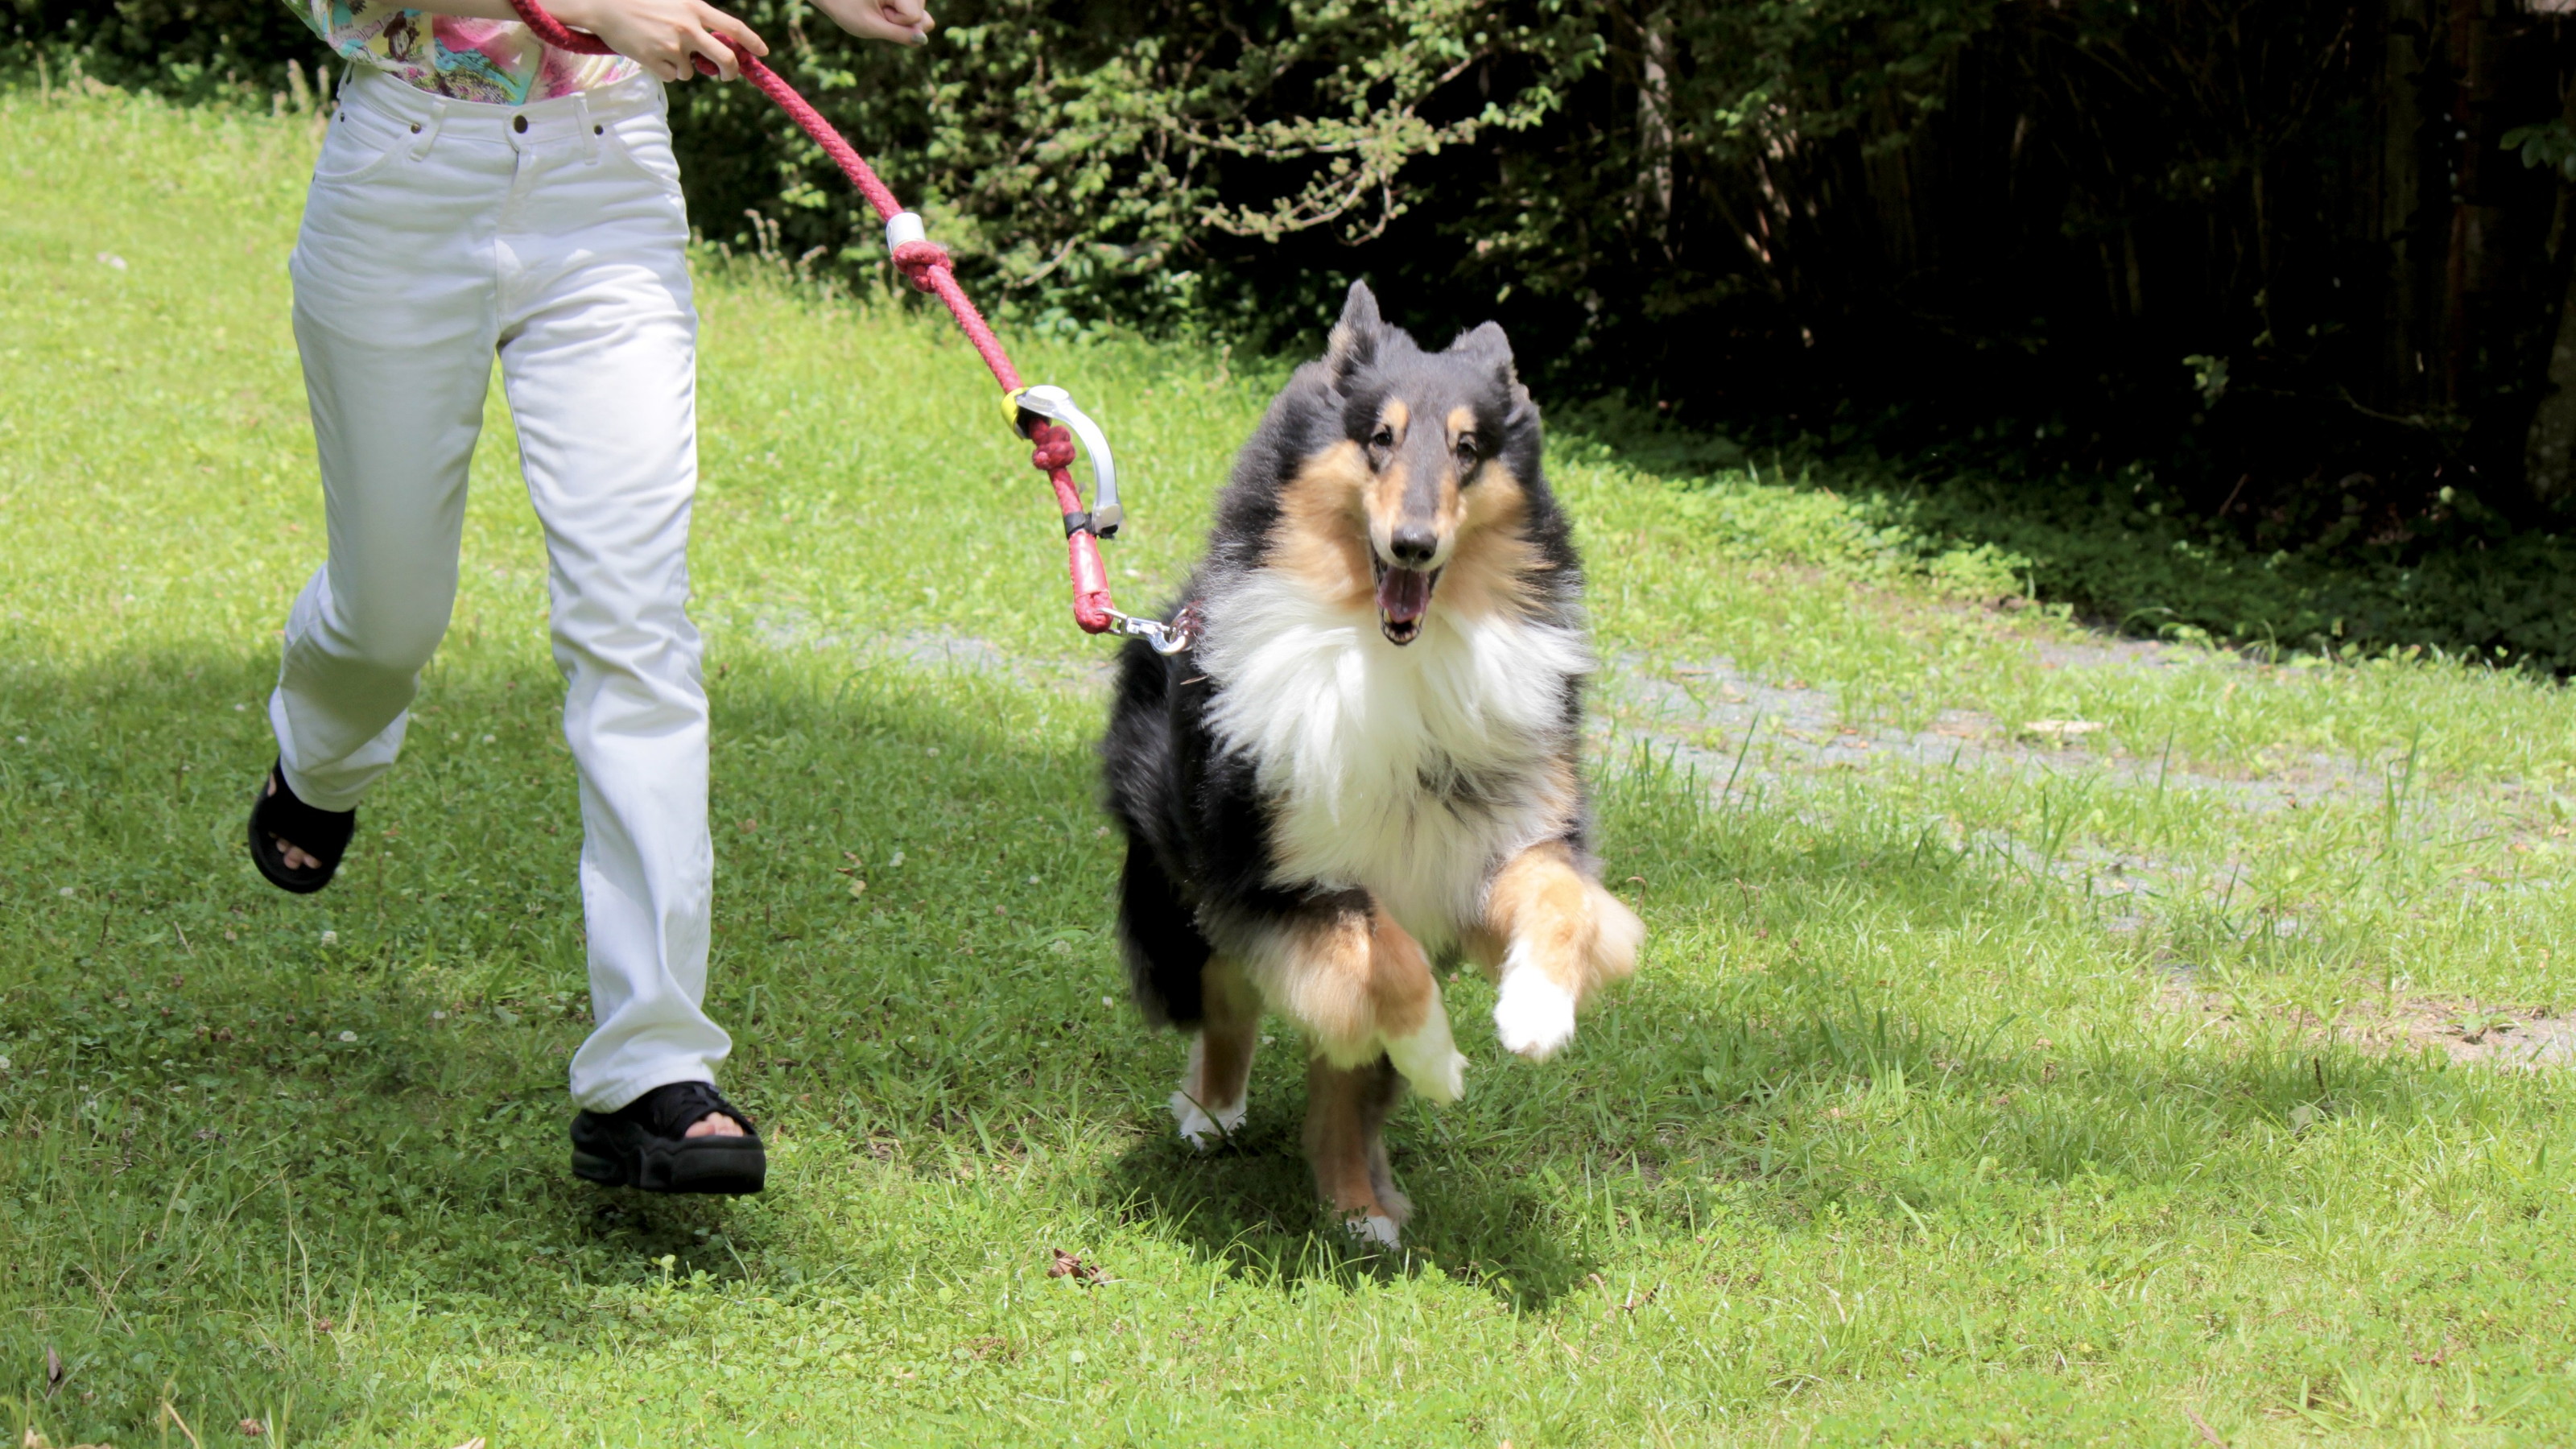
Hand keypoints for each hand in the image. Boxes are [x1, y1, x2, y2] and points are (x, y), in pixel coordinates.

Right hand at [548, 0, 768, 80]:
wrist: (603, 5)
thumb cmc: (640, 2)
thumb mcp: (674, 1)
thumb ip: (696, 19)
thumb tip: (717, 46)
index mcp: (695, 7)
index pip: (733, 27)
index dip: (752, 41)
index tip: (763, 52)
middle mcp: (688, 27)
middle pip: (726, 59)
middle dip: (730, 71)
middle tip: (725, 75)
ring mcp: (673, 46)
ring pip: (691, 72)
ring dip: (680, 67)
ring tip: (659, 46)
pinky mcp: (656, 61)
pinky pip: (671, 77)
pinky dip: (663, 70)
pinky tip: (649, 53)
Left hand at [809, 0, 934, 46]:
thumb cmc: (846, 7)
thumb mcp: (871, 26)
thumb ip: (899, 34)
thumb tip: (923, 40)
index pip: (915, 16)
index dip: (896, 22)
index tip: (878, 13)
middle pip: (921, 14)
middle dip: (900, 19)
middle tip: (877, 10)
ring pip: (921, 12)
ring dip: (899, 16)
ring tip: (878, 7)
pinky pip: (916, 10)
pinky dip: (900, 13)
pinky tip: (885, 6)